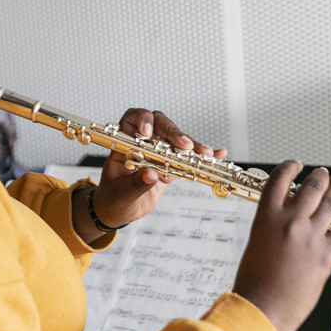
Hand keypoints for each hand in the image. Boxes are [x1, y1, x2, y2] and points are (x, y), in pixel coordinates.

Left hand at [90, 108, 226, 228]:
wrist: (119, 211)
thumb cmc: (113, 200)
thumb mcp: (121, 195)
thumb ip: (136, 184)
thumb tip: (150, 174)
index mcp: (124, 144)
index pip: (131, 119)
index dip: (141, 119)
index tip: (148, 132)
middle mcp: (142, 144)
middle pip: (160, 125)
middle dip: (174, 132)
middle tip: (185, 145)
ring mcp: (158, 153)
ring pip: (176, 141)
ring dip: (192, 146)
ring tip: (205, 153)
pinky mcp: (169, 165)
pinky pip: (186, 158)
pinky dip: (201, 157)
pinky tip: (217, 154)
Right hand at [232, 161, 330, 330]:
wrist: (261, 308)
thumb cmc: (253, 283)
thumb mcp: (256, 245)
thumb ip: (272, 229)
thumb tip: (286, 223)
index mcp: (266, 218)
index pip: (278, 181)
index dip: (289, 168)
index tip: (295, 165)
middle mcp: (290, 222)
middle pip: (310, 187)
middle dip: (320, 177)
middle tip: (324, 172)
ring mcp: (310, 237)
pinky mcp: (326, 255)